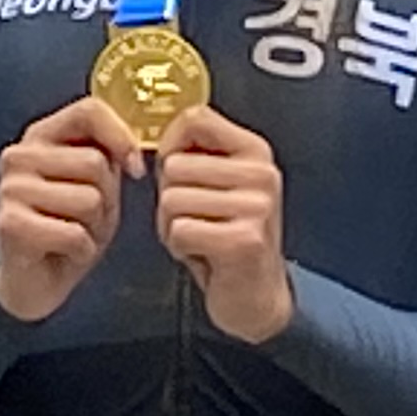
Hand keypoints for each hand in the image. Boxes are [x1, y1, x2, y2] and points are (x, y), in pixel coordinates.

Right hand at [0, 96, 142, 323]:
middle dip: (107, 198)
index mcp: (41, 136)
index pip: (89, 111)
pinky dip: (82, 250)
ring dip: (94, 227)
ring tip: (73, 233)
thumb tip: (132, 155)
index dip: (121, 138)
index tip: (134, 168)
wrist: (35, 280)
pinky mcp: (10, 224)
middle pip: (95, 163)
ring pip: (89, 200)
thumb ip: (109, 155)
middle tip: (87, 218)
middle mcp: (18, 155)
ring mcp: (10, 189)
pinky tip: (64, 253)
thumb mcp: (97, 184)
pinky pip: (74, 234)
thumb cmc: (69, 226)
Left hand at [154, 102, 291, 344]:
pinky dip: (179, 247)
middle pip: (174, 165)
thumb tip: (154, 134)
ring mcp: (257, 206)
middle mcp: (262, 173)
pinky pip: (180, 230)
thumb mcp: (220, 186)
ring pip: (172, 199)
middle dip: (169, 198)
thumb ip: (195, 156)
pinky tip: (202, 255)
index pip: (195, 118)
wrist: (257, 298)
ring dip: (172, 225)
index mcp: (255, 152)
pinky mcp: (244, 240)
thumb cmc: (228, 239)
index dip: (170, 145)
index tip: (176, 171)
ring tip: (200, 237)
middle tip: (196, 219)